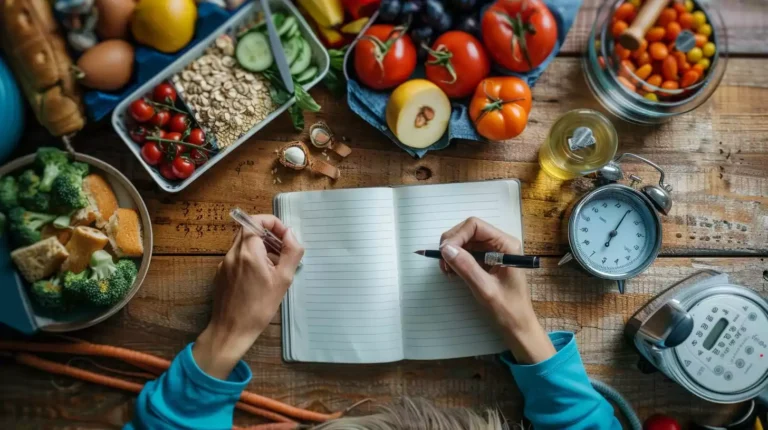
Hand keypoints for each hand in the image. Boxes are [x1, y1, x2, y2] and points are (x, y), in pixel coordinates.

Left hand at [193, 215, 303, 378]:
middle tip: (282, 249)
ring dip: (259, 246)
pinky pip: (237, 256)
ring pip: (242, 243)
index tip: (285, 238)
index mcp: (248, 251)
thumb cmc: (259, 307)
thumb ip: (291, 252)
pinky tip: (260, 276)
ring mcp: (224, 263)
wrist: (231, 330)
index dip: (272, 223)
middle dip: (267, 234)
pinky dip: (250, 257)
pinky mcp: (221, 273)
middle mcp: (233, 253)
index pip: (256, 220)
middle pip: (248, 230)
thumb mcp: (283, 279)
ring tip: (275, 264)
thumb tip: (291, 234)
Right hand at [439, 217, 554, 363]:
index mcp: (506, 244)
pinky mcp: (487, 261)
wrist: (518, 327)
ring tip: (447, 271)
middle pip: (468, 231)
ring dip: (452, 253)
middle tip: (443, 265)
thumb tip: (446, 249)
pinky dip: (456, 260)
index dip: (456, 236)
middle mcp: (500, 243)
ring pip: (465, 241)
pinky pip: (467, 253)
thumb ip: (466, 267)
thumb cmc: (508, 310)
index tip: (444, 253)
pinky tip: (453, 274)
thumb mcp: (485, 289)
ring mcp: (493, 251)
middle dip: (452, 244)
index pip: (475, 226)